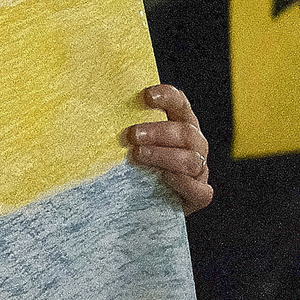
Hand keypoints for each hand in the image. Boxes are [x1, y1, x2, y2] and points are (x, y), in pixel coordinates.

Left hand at [129, 84, 211, 212]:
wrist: (144, 203)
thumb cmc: (136, 166)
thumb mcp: (133, 143)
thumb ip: (127, 128)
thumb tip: (98, 111)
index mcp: (180, 124)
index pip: (179, 104)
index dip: (167, 97)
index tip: (146, 96)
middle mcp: (194, 145)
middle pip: (185, 133)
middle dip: (158, 132)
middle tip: (132, 135)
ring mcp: (199, 171)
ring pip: (191, 160)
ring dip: (164, 156)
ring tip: (138, 155)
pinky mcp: (198, 195)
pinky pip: (200, 191)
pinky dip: (184, 184)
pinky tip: (165, 178)